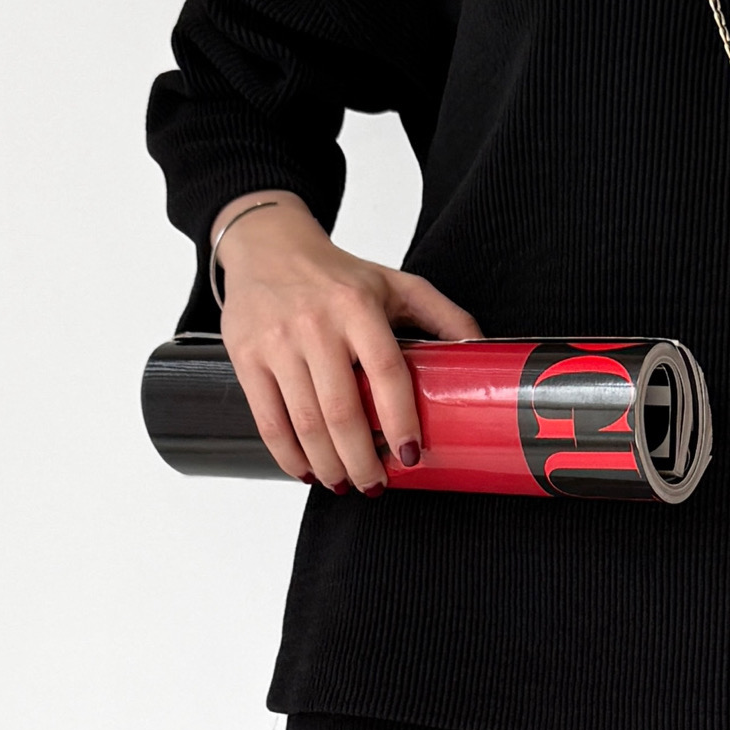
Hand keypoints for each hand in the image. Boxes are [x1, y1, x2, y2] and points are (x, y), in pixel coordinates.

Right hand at [214, 194, 481, 492]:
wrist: (266, 245)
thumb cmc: (336, 273)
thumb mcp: (395, 282)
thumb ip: (442, 315)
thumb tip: (482, 351)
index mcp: (357, 306)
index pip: (385, 372)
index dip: (400, 420)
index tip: (409, 455)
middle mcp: (315, 324)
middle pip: (342, 412)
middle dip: (362, 461)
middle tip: (375, 484)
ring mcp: (276, 342)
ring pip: (305, 423)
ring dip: (328, 465)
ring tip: (345, 482)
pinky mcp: (246, 357)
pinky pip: (268, 420)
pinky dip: (288, 456)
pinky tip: (306, 470)